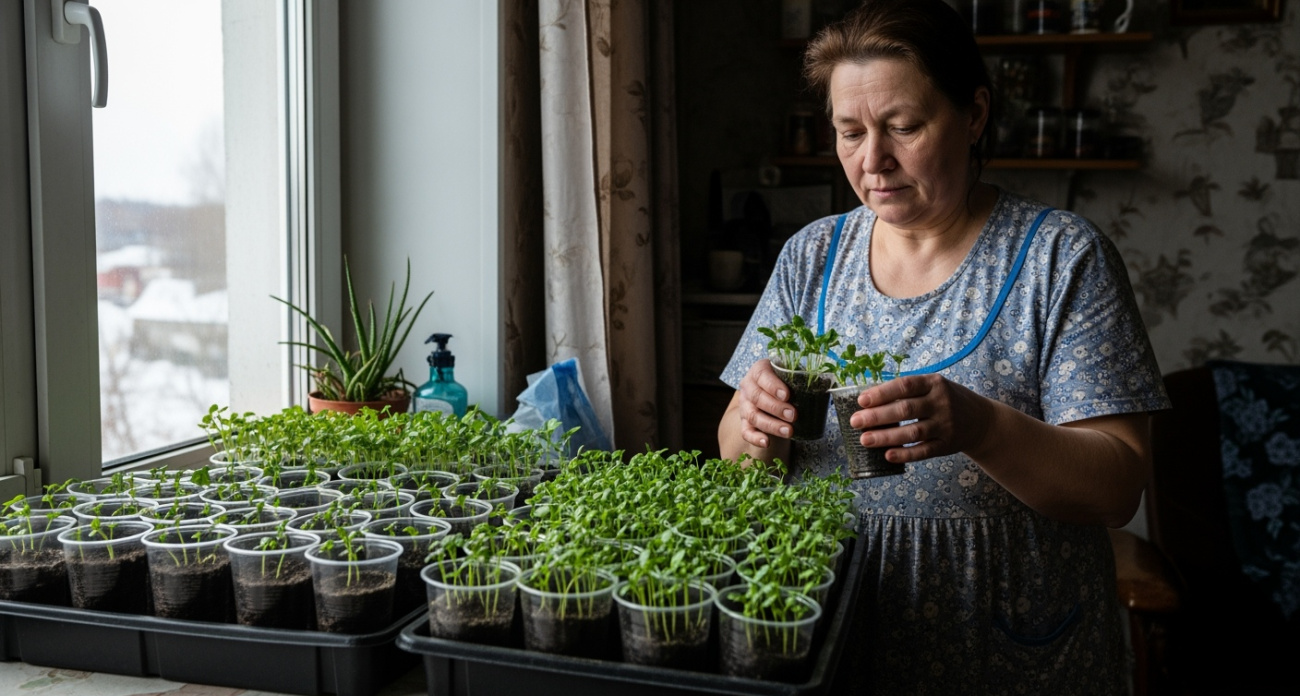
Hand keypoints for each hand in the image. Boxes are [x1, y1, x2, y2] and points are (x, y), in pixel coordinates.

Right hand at [736, 359, 796, 448]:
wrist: (772, 391)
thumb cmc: (785, 381)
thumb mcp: (792, 374)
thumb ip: (804, 377)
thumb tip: (826, 383)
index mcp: (759, 370)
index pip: (762, 375)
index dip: (773, 386)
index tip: (787, 395)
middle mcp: (748, 386)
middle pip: (757, 397)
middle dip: (776, 408)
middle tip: (793, 415)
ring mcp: (744, 405)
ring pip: (752, 415)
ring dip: (771, 425)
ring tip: (789, 431)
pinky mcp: (744, 421)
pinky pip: (746, 431)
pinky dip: (755, 438)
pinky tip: (767, 443)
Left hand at [848, 374, 995, 462]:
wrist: (982, 421)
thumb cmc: (947, 400)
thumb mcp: (934, 386)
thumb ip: (908, 390)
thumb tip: (868, 399)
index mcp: (934, 383)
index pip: (905, 386)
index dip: (882, 393)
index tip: (861, 400)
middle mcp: (941, 403)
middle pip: (905, 410)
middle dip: (877, 416)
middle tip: (855, 421)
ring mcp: (945, 425)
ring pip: (912, 433)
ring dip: (886, 437)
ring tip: (864, 439)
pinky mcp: (947, 445)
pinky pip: (923, 451)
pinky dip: (904, 454)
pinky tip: (887, 455)